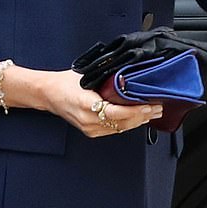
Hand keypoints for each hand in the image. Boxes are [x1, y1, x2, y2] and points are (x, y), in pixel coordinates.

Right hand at [43, 68, 162, 136]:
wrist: (48, 94)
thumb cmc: (65, 83)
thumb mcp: (87, 75)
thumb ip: (108, 79)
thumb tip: (130, 76)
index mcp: (86, 105)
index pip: (117, 112)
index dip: (135, 111)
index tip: (149, 105)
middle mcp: (88, 120)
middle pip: (122, 123)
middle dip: (142, 116)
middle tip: (158, 108)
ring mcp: (89, 128)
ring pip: (120, 128)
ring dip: (138, 121)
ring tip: (152, 113)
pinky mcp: (91, 132)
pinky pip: (114, 130)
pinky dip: (127, 124)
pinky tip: (138, 119)